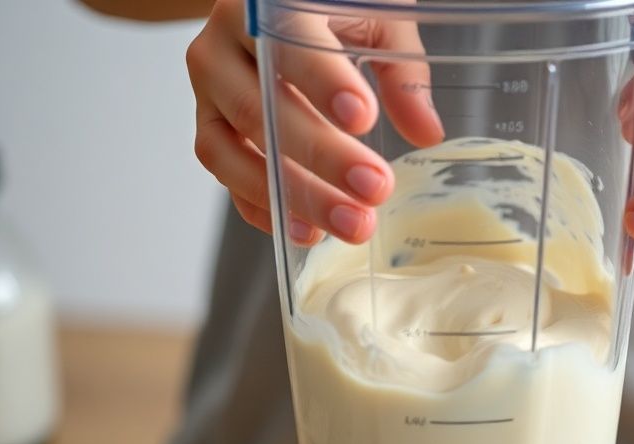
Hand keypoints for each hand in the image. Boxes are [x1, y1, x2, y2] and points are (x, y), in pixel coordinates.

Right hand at [187, 0, 443, 242]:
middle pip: (260, 109)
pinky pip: (226, 177)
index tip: (362, 118)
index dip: (322, 82)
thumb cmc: (330, 12)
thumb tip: (426, 133)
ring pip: (231, 153)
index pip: (286, 42)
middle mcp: (220, 47)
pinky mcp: (210, 132)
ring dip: (293, 196)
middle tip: (374, 188)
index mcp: (260, 3)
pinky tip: (308, 231)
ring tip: (350, 223)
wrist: (277, 11)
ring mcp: (207, 95)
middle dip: (321, 156)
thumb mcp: (377, 21)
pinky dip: (264, 208)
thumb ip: (401, 70)